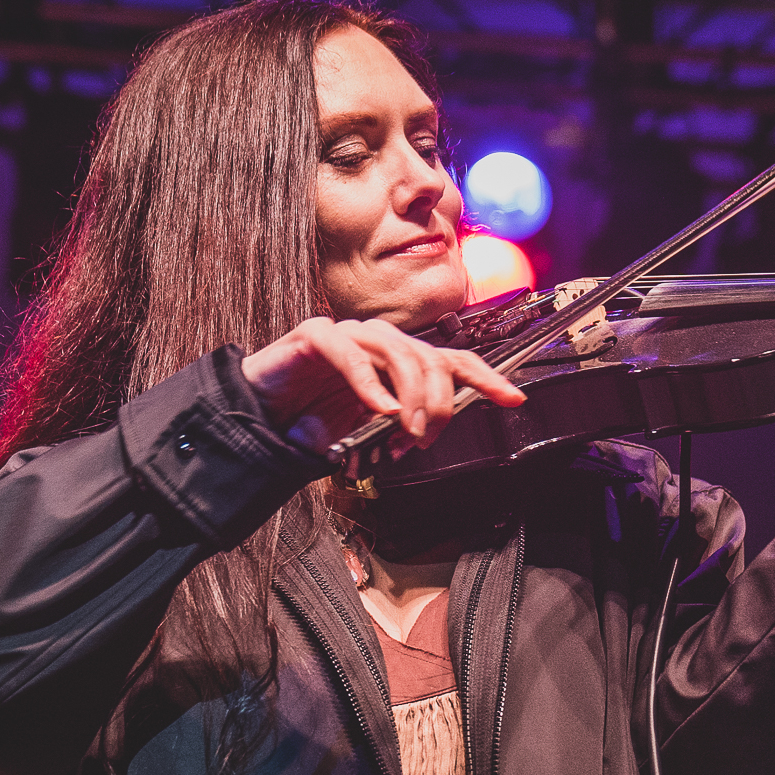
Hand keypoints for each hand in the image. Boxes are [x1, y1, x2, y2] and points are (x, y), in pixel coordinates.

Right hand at [241, 317, 525, 454]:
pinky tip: (378, 410)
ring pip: (399, 352)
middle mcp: (381, 342)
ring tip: (404, 430)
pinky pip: (350, 354)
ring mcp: (349, 335)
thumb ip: (401, 426)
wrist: (261, 418)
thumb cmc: (314, 422)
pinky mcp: (314, 336)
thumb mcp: (369, 431)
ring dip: (410, 397)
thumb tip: (426, 433)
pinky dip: (368, 385)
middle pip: (431, 359)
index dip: (486, 378)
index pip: (453, 361)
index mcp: (400, 362)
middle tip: (424, 439)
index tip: (513, 398)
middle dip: (438, 403)